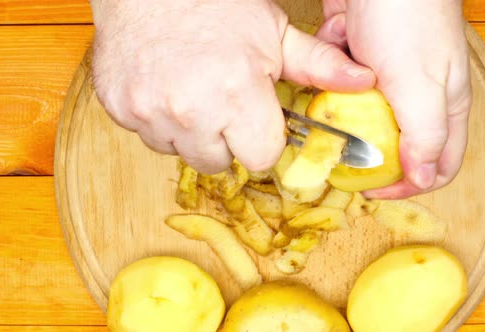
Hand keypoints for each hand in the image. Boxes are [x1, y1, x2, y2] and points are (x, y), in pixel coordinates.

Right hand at [89, 0, 374, 173]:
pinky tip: (168, 89)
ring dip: (192, 133)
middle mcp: (191, 110)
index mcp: (237, 92)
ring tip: (194, 91)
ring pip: (182, 153)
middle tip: (223, 101)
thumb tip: (363, 81)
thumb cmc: (212, 3)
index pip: (261, 157)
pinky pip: (150, 138)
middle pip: (219, 163)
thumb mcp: (272, 32)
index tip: (257, 120)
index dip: (262, 140)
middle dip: (227, 140)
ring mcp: (150, 112)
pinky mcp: (121, 110)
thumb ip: (317, 65)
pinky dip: (162, 122)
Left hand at [316, 0, 471, 197]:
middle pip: (393, 143)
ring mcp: (386, 75)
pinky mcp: (360, 57)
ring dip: (344, 104)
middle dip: (365, 148)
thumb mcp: (420, 85)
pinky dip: (334, 70)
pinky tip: (338, 47)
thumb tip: (422, 179)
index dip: (408, 185)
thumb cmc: (410, 19)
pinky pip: (341, 80)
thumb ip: (424, 135)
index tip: (373, 191)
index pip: (436, 164)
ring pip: (360, 113)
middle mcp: (418, 96)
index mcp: (445, 107)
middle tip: (337, 152)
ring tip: (332, 92)